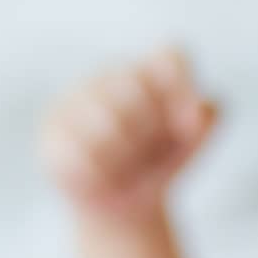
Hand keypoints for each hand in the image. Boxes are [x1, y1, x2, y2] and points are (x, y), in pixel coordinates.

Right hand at [40, 46, 217, 218]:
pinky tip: (103, 174)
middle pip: (136, 86)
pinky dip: (101, 169)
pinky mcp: (51, 131)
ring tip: (125, 163)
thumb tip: (199, 108)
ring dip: (125, 151)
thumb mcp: (191, 144)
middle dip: (151, 127)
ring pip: (106, 119)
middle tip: (148, 147)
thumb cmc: (159, 161)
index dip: (184, 86)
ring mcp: (74, 100)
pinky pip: (81, 150)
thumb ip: (205, 120)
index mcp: (148, 71)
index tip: (190, 122)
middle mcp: (108, 76)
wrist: (126, 203)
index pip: (171, 55)